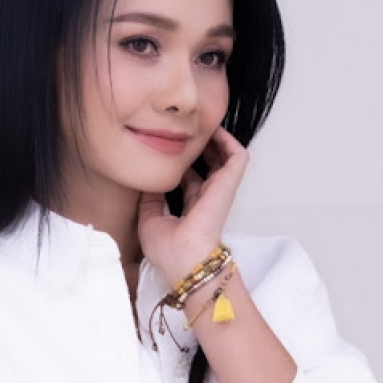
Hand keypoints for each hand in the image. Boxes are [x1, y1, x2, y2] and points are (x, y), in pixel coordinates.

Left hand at [137, 126, 248, 285]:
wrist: (185, 257)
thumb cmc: (169, 248)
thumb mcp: (149, 221)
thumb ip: (149, 200)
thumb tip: (146, 183)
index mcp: (191, 209)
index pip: (190, 182)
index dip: (182, 165)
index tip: (169, 151)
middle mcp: (207, 198)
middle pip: (208, 167)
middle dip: (199, 149)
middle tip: (185, 132)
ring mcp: (220, 190)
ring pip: (224, 158)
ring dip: (215, 141)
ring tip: (201, 124)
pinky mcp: (229, 184)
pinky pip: (237, 156)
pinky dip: (229, 141)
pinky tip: (214, 130)